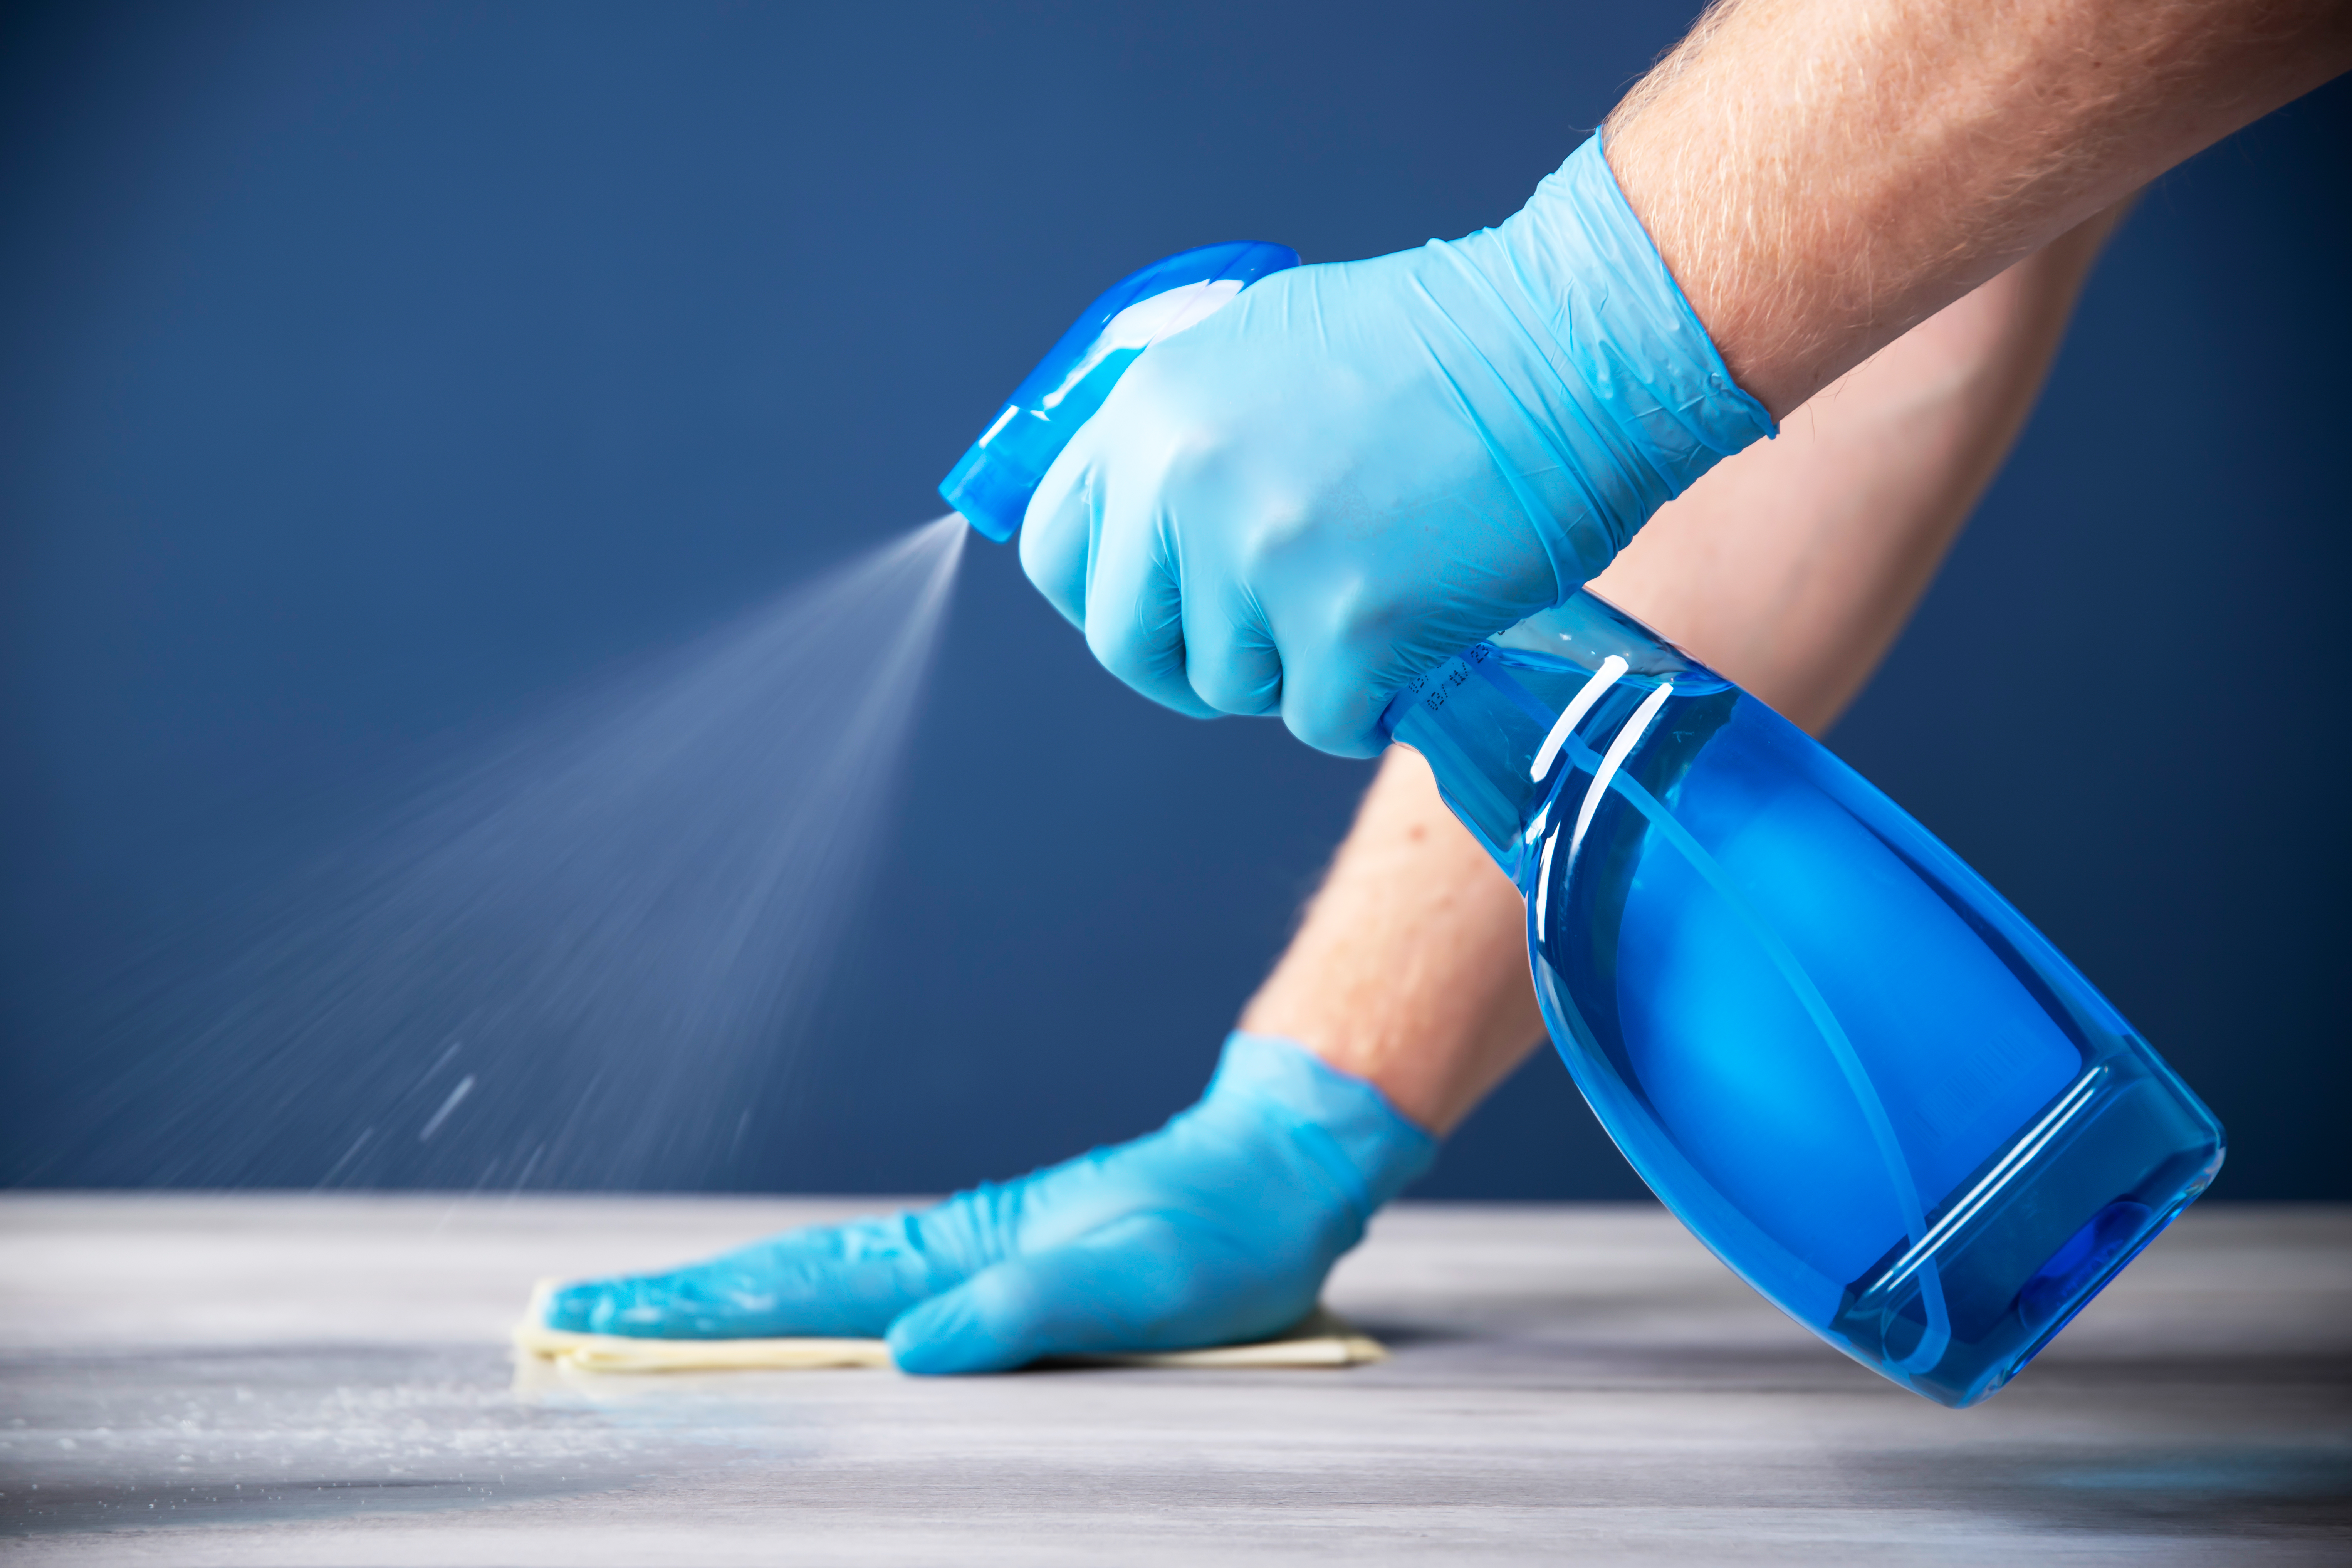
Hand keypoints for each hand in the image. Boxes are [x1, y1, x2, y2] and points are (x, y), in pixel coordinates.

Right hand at [540, 1034, 1435, 1373]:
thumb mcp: (1136, 1288)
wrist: (1265, 1182)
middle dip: (670, 1307)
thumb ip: (1027, 1314)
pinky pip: (863, 1293)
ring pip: (812, 1284)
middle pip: (781, 1281)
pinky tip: (771, 1328)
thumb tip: (911, 1352)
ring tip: (631, 1327)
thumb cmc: (1214, 1240)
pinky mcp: (986, 1275)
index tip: (597, 1319)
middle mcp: (943, 1254)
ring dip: (719, 1306)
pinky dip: (793, 1306)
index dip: (694, 1311)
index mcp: (957, 1256)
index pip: (799, 1288)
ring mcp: (959, 1261)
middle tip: (565, 1323)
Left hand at [1018, 136, 1772, 757]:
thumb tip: (1149, 522)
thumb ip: (1189, 436)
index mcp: (1149, 411)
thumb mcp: (1265, 347)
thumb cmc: (1446, 341)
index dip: (1105, 595)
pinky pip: (1323, 721)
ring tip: (1373, 599)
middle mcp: (1182, 486)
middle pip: (1125, 643)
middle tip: (1265, 645)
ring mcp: (1261, 560)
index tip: (1158, 611)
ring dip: (1298, 669)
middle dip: (1191, 662)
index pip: (1055, 549)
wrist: (1572, 345)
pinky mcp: (1348, 628)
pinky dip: (1367, 705)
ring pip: (1233, 685)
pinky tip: (1416, 641)